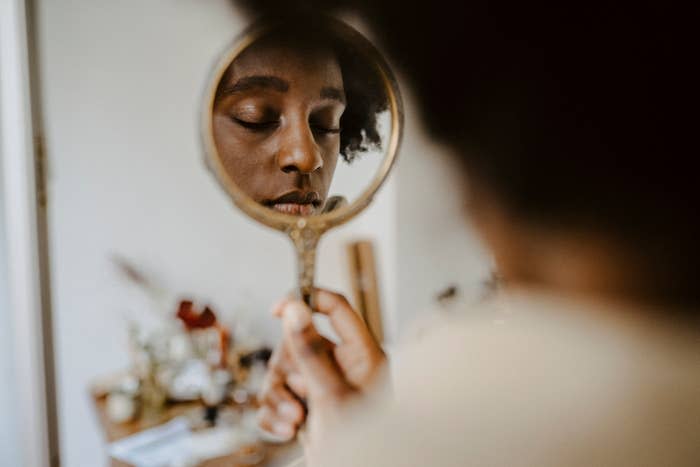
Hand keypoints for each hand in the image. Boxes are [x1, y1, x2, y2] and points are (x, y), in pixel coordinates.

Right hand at [256, 288, 385, 441]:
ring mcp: (323, 387)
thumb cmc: (365, 445)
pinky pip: (277, 397)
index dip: (306, 299)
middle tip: (297, 393)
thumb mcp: (332, 396)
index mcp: (362, 354)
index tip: (277, 308)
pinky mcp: (307, 409)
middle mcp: (342, 366)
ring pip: (282, 371)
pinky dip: (274, 413)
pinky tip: (288, 430)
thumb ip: (311, 351)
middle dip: (286, 370)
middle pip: (298, 341)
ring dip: (278, 397)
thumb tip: (294, 309)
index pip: (335, 307)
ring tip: (294, 420)